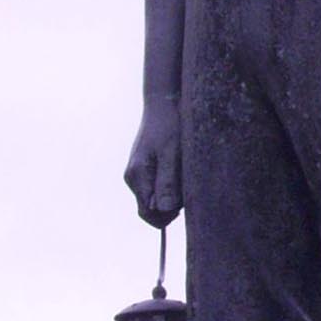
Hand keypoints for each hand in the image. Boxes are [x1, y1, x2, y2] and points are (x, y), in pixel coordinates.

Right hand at [125, 95, 182, 225]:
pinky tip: (180, 171)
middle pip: (150, 208)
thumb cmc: (171, 126)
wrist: (163, 104)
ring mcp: (137, 173)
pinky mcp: (144, 168)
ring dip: (171, 195)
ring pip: (154, 198)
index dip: (166, 217)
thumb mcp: (173, 154)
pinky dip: (170, 186)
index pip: (147, 213)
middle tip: (188, 189)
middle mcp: (133, 177)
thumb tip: (164, 210)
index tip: (185, 207)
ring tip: (184, 175)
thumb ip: (168, 182)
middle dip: (170, 206)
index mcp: (138, 176)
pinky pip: (156, 187)